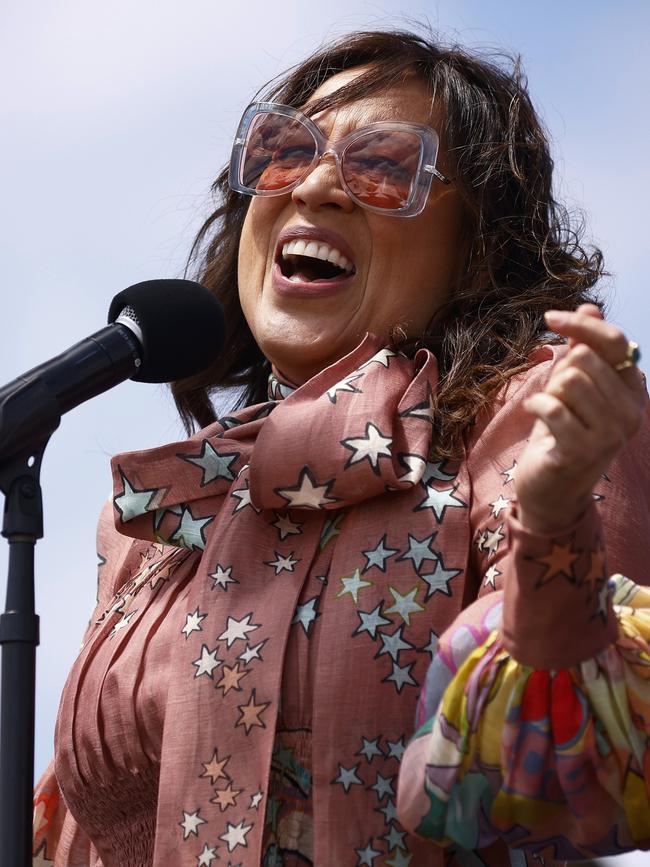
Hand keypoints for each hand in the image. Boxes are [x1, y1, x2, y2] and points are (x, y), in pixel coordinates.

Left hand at [516, 304, 645, 534]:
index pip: (614, 341)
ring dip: (549, 391)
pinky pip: (552, 406)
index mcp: (634, 390)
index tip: (550, 317)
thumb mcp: (572, 384)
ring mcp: (611, 433)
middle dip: (560, 372)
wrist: (551, 487)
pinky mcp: (583, 450)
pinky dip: (535, 407)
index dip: (581, 324)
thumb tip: (589, 306)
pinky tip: (536, 419)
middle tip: (557, 398)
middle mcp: (631, 411)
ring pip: (569, 380)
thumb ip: (582, 347)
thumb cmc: (562, 431)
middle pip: (585, 359)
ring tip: (551, 411)